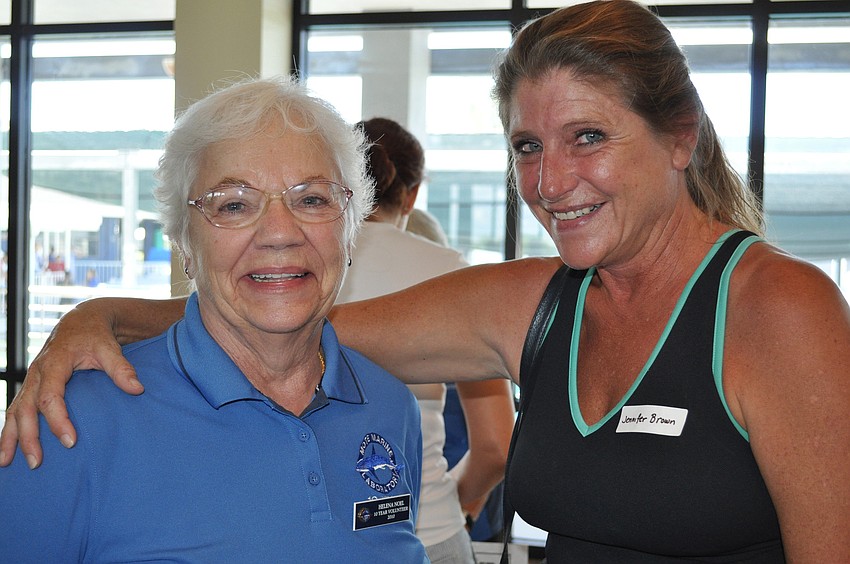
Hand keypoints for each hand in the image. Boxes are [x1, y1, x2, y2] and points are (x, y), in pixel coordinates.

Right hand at [0, 300, 142, 468]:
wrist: (80, 322)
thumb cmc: (95, 336)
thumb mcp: (109, 347)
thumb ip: (121, 368)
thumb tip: (137, 389)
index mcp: (55, 363)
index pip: (50, 397)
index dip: (58, 420)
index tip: (70, 441)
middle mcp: (37, 372)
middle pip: (26, 408)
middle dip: (28, 437)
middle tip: (37, 462)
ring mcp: (31, 379)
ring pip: (14, 410)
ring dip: (10, 437)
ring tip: (6, 463)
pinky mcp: (31, 386)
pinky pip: (15, 409)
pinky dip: (9, 429)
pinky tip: (7, 450)